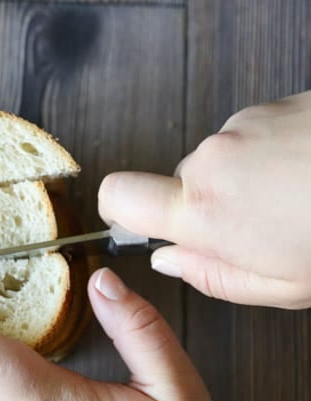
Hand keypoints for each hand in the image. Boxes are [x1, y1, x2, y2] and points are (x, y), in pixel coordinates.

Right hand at [99, 91, 310, 308]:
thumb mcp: (282, 284)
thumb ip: (212, 276)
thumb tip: (170, 261)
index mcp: (205, 211)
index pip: (120, 196)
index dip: (119, 211)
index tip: (137, 223)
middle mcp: (213, 159)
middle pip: (181, 183)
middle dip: (211, 205)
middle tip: (262, 228)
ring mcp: (244, 126)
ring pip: (222, 161)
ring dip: (248, 182)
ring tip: (298, 199)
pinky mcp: (273, 105)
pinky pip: (253, 138)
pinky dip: (273, 157)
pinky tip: (309, 173)